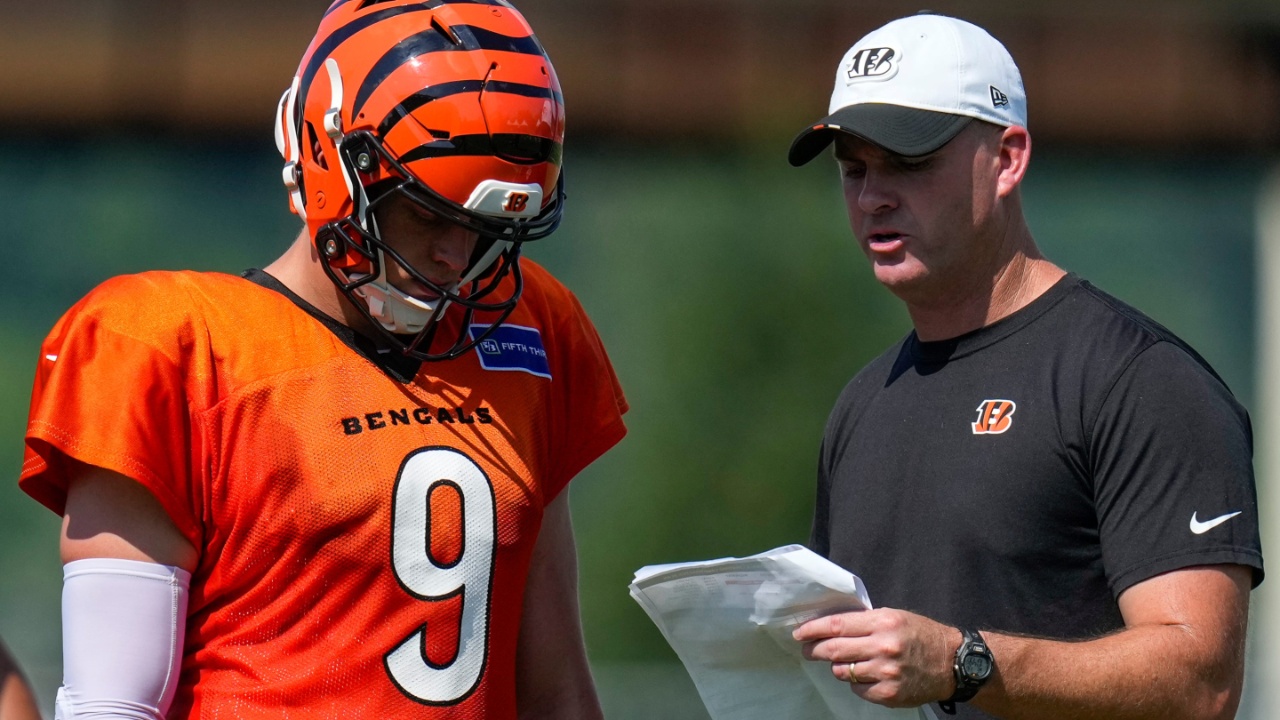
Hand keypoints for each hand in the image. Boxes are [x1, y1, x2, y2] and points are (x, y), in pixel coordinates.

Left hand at [793, 608, 958, 707]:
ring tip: (845, 661)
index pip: (836, 625)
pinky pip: (857, 688)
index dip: (813, 629)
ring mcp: (886, 672)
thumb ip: (864, 622)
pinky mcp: (889, 694)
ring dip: (837, 666)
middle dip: (814, 649)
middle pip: (833, 650)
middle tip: (808, 650)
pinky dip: (856, 682)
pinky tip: (866, 675)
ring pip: (842, 671)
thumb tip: (829, 626)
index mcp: (883, 622)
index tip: (800, 632)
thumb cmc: (920, 635)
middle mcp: (883, 647)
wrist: (952, 663)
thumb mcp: (894, 616)